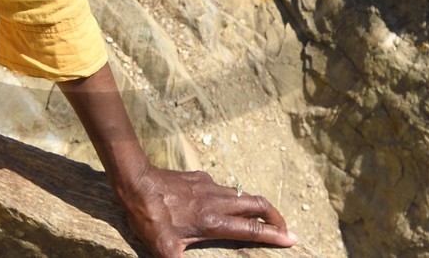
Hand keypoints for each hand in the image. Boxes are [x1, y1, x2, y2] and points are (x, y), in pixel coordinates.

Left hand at [112, 163, 296, 256]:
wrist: (136, 182)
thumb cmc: (149, 218)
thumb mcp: (163, 250)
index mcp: (213, 222)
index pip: (251, 229)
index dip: (274, 235)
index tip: (292, 239)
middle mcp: (217, 201)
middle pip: (257, 204)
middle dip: (275, 217)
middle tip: (283, 229)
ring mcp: (210, 186)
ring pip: (241, 195)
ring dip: (253, 207)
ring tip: (256, 220)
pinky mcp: (200, 177)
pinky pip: (222, 188)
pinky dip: (231, 199)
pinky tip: (220, 206)